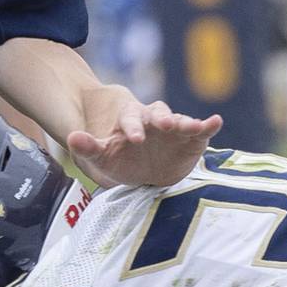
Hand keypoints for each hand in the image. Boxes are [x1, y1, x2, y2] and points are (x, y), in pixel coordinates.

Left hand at [67, 101, 221, 186]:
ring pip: (180, 121)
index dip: (132, 128)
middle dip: (162, 119)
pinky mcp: (193, 138)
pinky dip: (209, 125)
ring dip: (186, 123)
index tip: (134, 139)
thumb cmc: (122, 161)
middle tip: (164, 125)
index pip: (130, 120)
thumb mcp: (102, 157)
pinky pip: (202, 129)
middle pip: (159, 114)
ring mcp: (175, 128)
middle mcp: (155, 120)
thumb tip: (70, 138)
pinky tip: (216, 121)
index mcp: (131, 121)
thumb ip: (88, 147)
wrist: (146, 173)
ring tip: (192, 127)